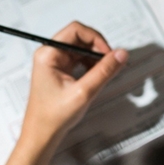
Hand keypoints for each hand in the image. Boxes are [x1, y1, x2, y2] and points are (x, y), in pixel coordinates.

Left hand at [21, 21, 127, 145]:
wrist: (42, 134)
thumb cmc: (54, 116)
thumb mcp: (83, 92)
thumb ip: (104, 71)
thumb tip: (121, 54)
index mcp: (48, 54)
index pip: (76, 30)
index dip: (96, 38)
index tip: (108, 53)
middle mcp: (50, 54)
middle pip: (80, 38)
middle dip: (98, 49)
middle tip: (110, 64)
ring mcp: (55, 62)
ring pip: (82, 49)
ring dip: (96, 58)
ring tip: (103, 73)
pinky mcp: (61, 70)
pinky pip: (80, 59)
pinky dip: (92, 65)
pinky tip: (96, 77)